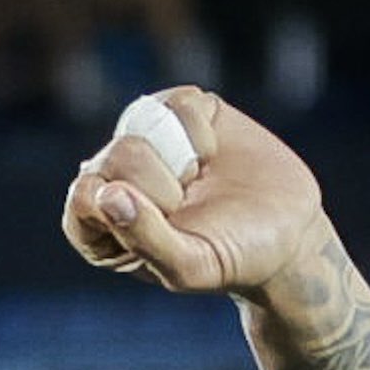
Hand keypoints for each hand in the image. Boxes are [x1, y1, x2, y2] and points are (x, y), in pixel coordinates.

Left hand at [61, 85, 327, 299]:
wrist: (285, 234)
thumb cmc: (229, 259)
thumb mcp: (189, 266)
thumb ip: (143, 238)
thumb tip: (106, 193)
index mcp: (98, 224)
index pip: (83, 195)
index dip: (127, 206)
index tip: (166, 222)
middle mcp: (112, 177)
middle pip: (115, 155)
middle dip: (162, 185)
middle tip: (187, 206)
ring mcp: (144, 141)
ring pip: (140, 123)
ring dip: (181, 158)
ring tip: (196, 182)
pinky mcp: (178, 111)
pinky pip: (175, 102)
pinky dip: (200, 131)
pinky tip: (210, 157)